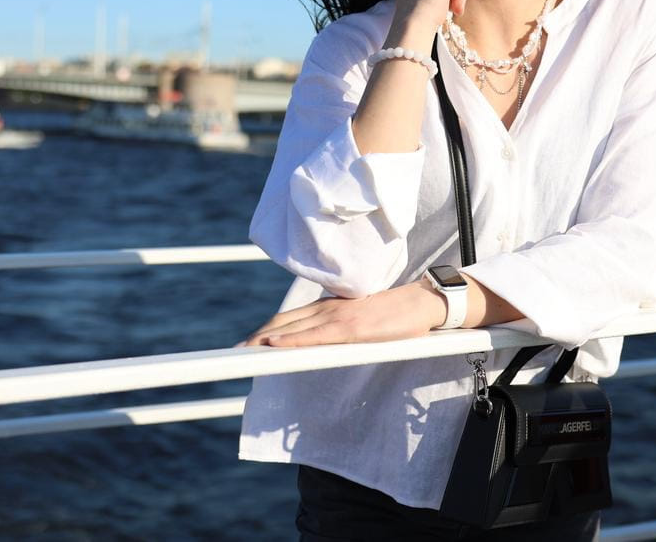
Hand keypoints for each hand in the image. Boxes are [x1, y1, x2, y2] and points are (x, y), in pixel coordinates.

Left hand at [235, 279, 446, 347]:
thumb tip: (325, 345)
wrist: (421, 302)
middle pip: (283, 321)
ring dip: (264, 339)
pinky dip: (291, 340)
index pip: (290, 317)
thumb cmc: (395, 314)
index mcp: (329, 307)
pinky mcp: (350, 328)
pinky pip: (314, 336)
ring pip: (292, 327)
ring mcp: (337, 317)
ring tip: (243, 351)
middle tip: (234, 351)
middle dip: (257, 337)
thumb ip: (340, 328)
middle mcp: (328, 308)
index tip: (247, 341)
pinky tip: (274, 345)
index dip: (266, 328)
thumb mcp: (361, 319)